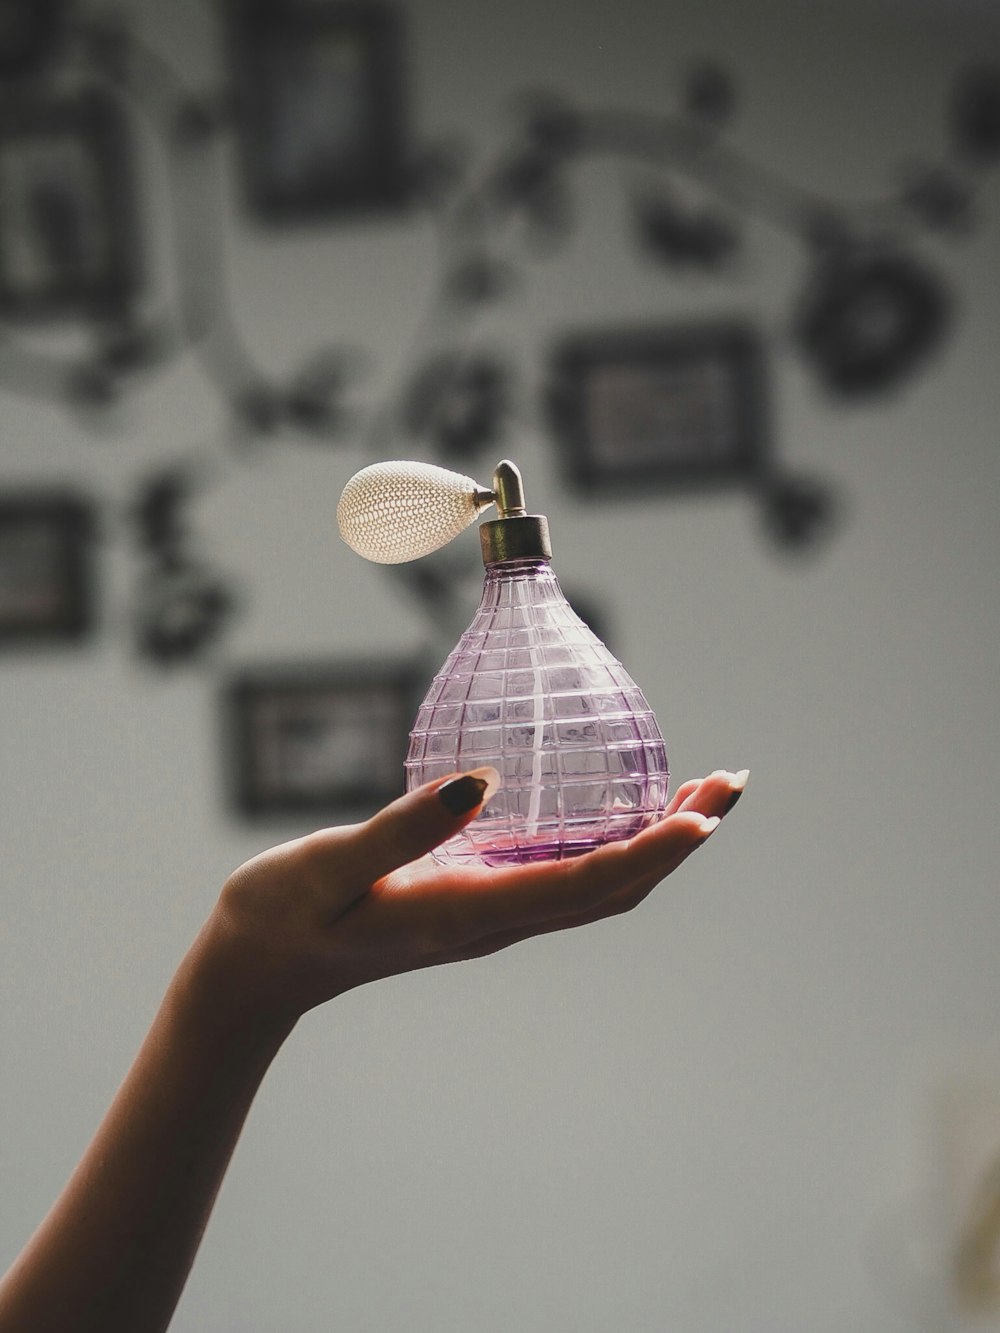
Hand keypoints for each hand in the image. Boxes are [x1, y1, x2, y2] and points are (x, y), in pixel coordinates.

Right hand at [198, 768, 748, 1025]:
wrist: (258, 970)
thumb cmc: (282, 914)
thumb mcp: (331, 865)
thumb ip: (404, 828)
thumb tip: (480, 783)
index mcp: (468, 914)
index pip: (585, 885)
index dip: (652, 852)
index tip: (706, 818)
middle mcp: (494, 921)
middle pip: (612, 888)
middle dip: (678, 842)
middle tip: (730, 785)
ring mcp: (490, 917)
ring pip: (596, 885)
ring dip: (655, 844)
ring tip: (699, 796)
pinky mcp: (476, 903)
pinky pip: (564, 878)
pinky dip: (611, 846)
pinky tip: (615, 813)